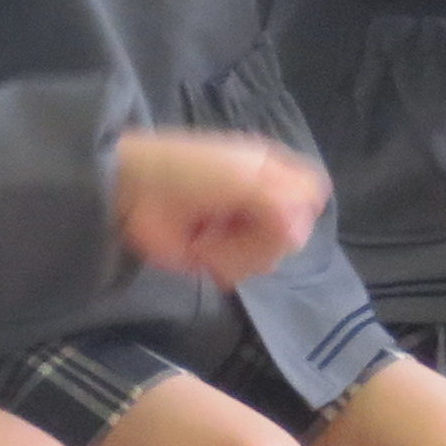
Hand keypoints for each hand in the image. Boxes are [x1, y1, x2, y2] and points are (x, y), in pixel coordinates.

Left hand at [110, 130, 328, 286]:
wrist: (134, 191)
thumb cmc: (189, 171)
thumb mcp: (244, 175)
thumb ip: (282, 203)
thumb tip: (297, 237)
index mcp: (272, 172)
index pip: (312, 197)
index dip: (299, 208)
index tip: (277, 209)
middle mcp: (262, 202)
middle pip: (295, 235)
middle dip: (262, 234)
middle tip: (232, 220)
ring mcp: (241, 231)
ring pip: (270, 259)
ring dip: (236, 250)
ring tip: (208, 234)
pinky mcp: (219, 256)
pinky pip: (241, 274)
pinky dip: (221, 263)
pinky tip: (201, 250)